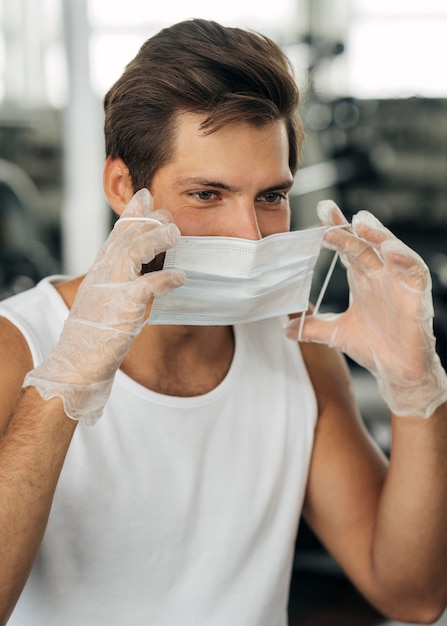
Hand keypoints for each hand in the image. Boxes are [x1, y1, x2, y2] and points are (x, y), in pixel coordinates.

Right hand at [24, 189, 184, 424]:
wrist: (77, 361)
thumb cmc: (93, 334)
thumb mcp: (102, 299)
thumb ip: (118, 281)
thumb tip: (140, 271)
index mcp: (99, 270)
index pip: (116, 233)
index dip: (132, 212)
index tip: (145, 196)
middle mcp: (103, 273)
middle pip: (126, 235)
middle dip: (149, 220)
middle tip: (169, 215)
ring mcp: (112, 287)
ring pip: (134, 250)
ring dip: (157, 239)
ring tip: (176, 235)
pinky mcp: (124, 305)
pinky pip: (149, 284)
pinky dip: (167, 278)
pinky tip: (181, 277)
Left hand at [285, 200, 446, 417]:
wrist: (397, 372)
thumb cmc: (374, 346)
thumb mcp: (336, 334)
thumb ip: (313, 328)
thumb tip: (286, 328)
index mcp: (362, 277)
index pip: (347, 246)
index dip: (334, 229)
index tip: (318, 214)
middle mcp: (379, 274)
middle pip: (365, 241)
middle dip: (348, 224)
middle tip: (327, 210)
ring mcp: (398, 282)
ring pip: (391, 249)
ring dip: (377, 234)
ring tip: (360, 222)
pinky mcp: (416, 295)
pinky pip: (414, 270)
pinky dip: (405, 259)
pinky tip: (391, 251)